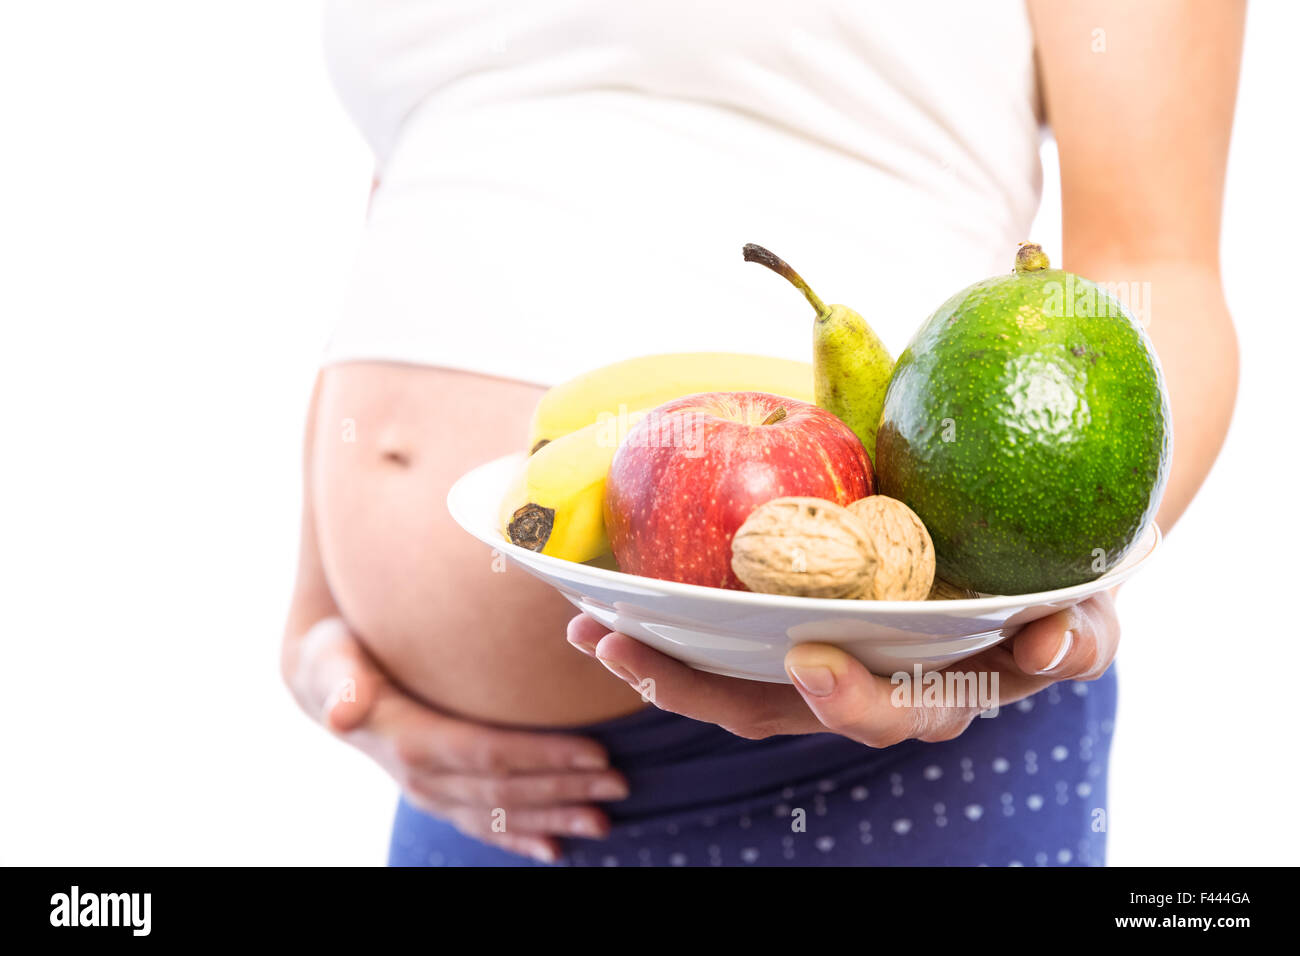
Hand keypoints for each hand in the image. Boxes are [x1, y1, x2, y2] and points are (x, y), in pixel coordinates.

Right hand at [284, 617, 627, 862]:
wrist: (322, 679)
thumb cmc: (336, 654)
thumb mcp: (331, 658)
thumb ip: (341, 681)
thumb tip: (340, 713)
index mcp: (409, 740)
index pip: (489, 753)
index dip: (544, 757)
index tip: (596, 752)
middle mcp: (421, 777)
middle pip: (505, 790)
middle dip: (565, 789)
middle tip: (620, 783)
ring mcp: (430, 792)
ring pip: (501, 813)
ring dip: (554, 817)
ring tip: (603, 821)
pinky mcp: (438, 795)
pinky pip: (483, 824)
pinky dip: (519, 838)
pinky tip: (554, 848)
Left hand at [567, 591, 1117, 745]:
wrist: (1023, 538)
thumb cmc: (1056, 578)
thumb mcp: (1087, 603)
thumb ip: (1081, 629)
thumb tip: (1053, 646)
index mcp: (933, 692)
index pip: (886, 714)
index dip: (849, 701)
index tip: (811, 659)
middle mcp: (864, 686)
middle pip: (774, 710)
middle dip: (698, 690)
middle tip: (627, 650)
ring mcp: (818, 658)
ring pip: (729, 685)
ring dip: (660, 664)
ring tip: (591, 630)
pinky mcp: (785, 622)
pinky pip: (720, 638)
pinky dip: (669, 626)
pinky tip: (610, 597)